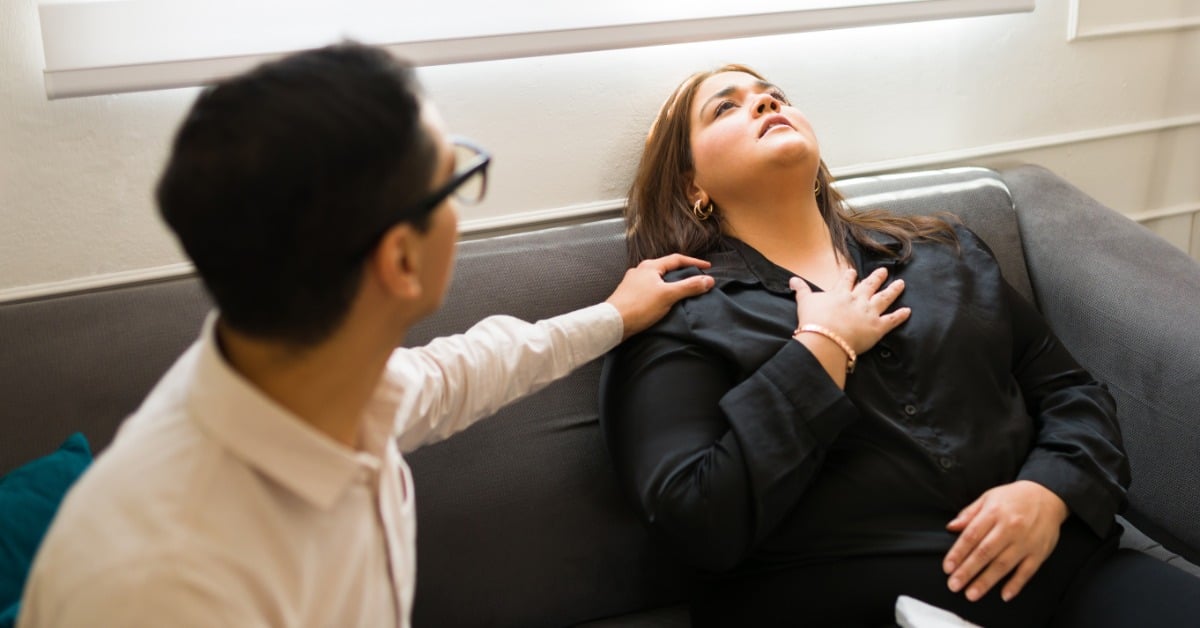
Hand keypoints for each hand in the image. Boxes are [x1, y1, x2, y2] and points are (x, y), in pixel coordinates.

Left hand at [606, 254, 713, 339]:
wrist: (612, 323)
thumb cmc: (638, 307)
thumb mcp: (668, 295)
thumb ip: (689, 287)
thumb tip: (708, 280)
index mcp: (650, 266)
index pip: (677, 259)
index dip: (694, 262)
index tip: (707, 267)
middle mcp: (640, 271)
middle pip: (666, 268)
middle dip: (682, 273)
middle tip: (696, 279)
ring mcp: (633, 283)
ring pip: (658, 280)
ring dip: (671, 284)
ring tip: (682, 291)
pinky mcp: (629, 295)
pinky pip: (650, 290)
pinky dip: (661, 293)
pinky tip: (664, 302)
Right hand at [791, 267, 909, 354]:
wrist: (826, 338)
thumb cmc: (814, 320)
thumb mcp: (805, 302)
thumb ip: (801, 290)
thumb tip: (792, 279)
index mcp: (841, 293)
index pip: (847, 280)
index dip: (851, 276)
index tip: (854, 272)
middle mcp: (857, 299)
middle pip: (870, 285)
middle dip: (877, 278)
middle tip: (884, 271)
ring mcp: (869, 312)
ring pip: (884, 298)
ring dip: (893, 291)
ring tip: (901, 284)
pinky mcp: (877, 327)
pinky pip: (892, 320)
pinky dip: (900, 316)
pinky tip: (908, 311)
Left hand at [943, 480, 1069, 601]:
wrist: (1047, 495)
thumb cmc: (1013, 498)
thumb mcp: (988, 498)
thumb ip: (969, 514)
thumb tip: (951, 527)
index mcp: (993, 513)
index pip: (971, 536)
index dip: (958, 553)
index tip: (947, 568)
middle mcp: (1009, 528)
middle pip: (985, 553)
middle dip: (968, 571)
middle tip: (954, 585)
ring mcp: (1025, 542)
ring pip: (1003, 565)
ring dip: (986, 581)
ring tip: (971, 594)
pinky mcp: (1039, 552)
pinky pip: (1027, 571)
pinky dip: (1016, 584)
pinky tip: (1004, 595)